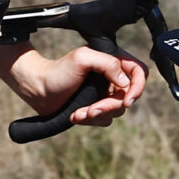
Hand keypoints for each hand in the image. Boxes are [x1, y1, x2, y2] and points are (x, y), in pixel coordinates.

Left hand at [8, 45, 146, 126]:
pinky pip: (105, 119)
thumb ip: (108, 63)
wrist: (38, 89)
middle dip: (109, 106)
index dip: (138, 87)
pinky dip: (91, 120)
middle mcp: (113, 78)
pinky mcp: (97, 107)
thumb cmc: (58, 71)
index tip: (127, 99)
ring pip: (117, 111)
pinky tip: (76, 115)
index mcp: (113, 62)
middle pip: (128, 96)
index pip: (139, 72)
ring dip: (98, 114)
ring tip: (78, 114)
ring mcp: (105, 94)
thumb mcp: (82, 58)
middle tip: (92, 110)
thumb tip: (125, 82)